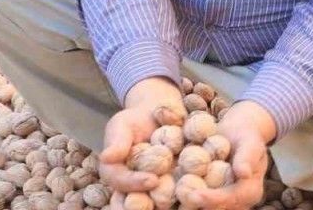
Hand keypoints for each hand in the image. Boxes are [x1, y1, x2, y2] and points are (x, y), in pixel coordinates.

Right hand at [100, 77, 184, 197]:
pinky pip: (185, 193)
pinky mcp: (178, 185)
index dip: (135, 185)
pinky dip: (195, 194)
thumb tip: (105, 157)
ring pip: (163, 202)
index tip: (152, 179)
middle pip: (140, 203)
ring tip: (192, 199)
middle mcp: (137, 188)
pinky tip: (208, 194)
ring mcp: (158, 189)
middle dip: (152, 205)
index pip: (122, 185)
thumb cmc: (136, 119)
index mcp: (119, 177)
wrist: (160, 112)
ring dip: (178, 202)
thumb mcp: (122, 125)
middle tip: (169, 200)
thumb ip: (117, 142)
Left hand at [178, 100, 276, 209]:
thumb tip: (244, 173)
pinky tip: (168, 194)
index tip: (195, 196)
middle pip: (216, 209)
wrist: (239, 131)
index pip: (231, 199)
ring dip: (188, 205)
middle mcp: (237, 200)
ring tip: (168, 200)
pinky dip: (183, 198)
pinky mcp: (210, 194)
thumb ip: (247, 157)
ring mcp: (223, 199)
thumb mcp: (249, 141)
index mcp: (250, 191)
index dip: (213, 199)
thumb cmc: (246, 134)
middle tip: (178, 198)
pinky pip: (197, 200)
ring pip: (204, 208)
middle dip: (196, 206)